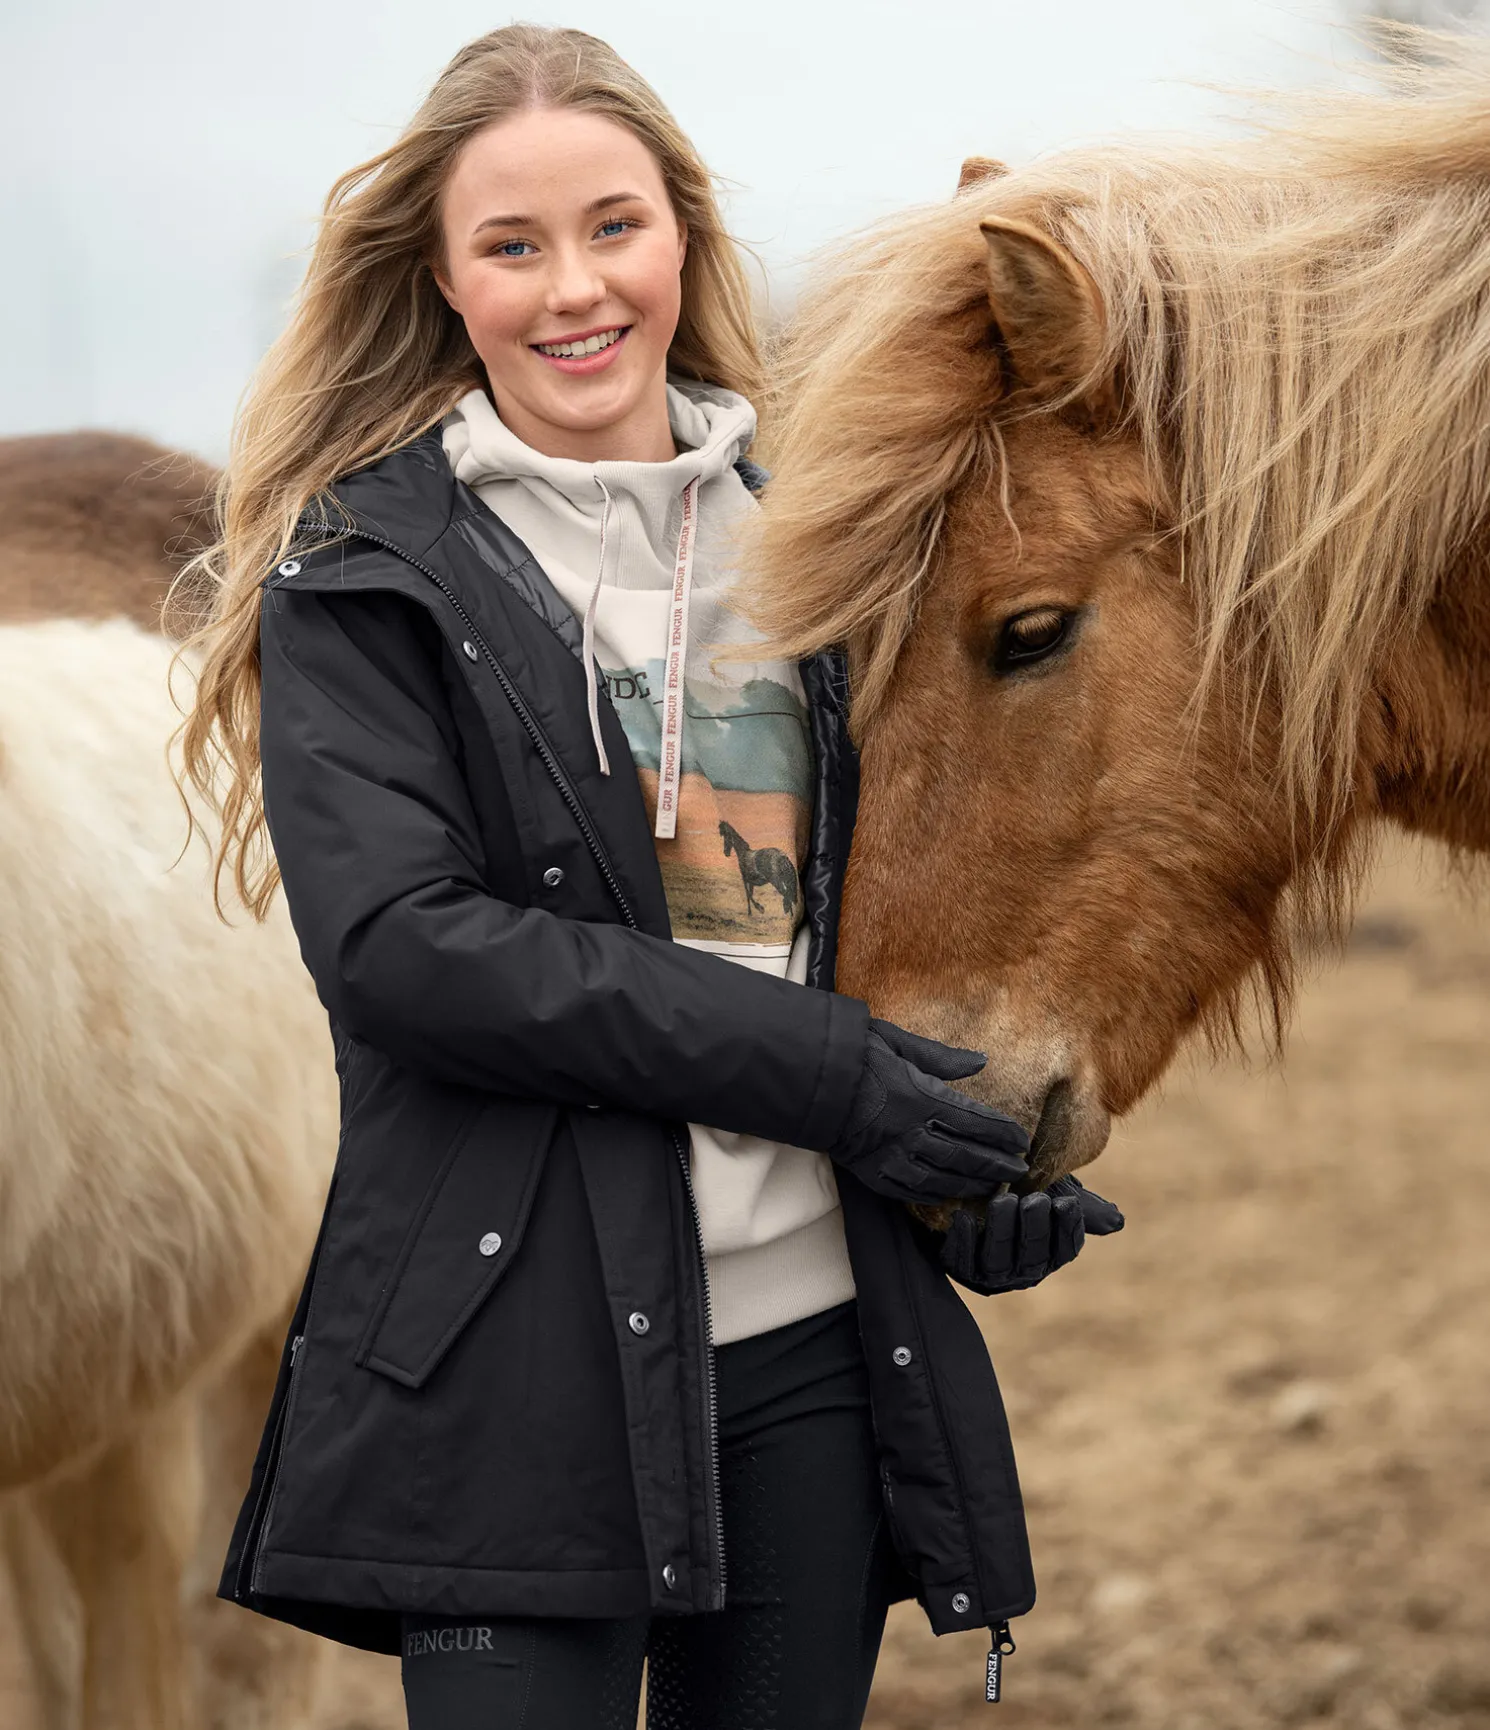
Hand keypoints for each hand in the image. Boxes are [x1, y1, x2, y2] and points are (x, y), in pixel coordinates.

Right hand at [827, 1018, 1028, 1204]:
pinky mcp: (872, 1174)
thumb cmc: (854, 1055)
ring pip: (943, 1178)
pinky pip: (910, 1192)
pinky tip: (949, 1195)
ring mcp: (892, 1157)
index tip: (1022, 1141)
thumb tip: (981, 1061)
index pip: (976, 1122)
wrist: (808, 1082)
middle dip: (997, 1164)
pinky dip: (934, 1195)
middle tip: (1019, 1171)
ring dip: (972, 1184)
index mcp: (922, 1098)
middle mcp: (911, 1133)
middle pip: (966, 1155)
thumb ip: (942, 1057)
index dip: (1003, 1134)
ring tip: (993, 1187)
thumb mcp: (898, 1042)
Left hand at [939, 1175, 1123, 1294]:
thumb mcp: (1049, 1190)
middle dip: (1036, 1229)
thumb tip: (1117, 1221)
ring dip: (1002, 1232)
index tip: (1067, 1202)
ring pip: (998, 1262)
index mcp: (1050, 1254)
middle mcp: (1023, 1271)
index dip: (1068, 1228)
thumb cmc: (1018, 1189)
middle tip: (1035, 1199)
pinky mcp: (959, 1269)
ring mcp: (990, 1274)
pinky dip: (965, 1240)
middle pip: (1033, 1258)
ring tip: (1003, 1201)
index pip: (1066, 1248)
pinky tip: (964, 1217)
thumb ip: (1079, 1205)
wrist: (971, 1190)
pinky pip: (962, 1261)